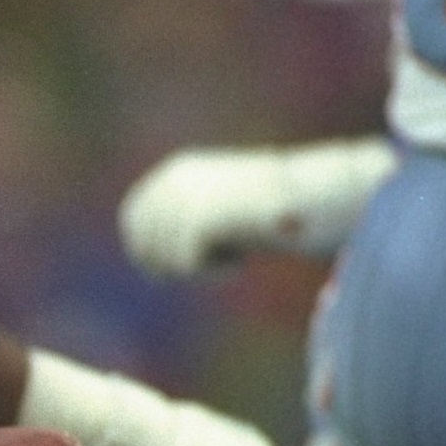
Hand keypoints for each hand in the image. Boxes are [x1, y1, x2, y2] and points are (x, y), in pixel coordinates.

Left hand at [118, 149, 295, 275]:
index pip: (133, 215)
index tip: (159, 273)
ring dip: (200, 267)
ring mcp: (184, 199)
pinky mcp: (197, 220)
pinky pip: (188, 267)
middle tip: (206, 269)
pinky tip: (240, 259)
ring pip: (166, 259)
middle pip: (143, 242)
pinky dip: (215, 272)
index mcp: (175, 172)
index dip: (142, 248)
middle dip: (168, 264)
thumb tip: (150, 262)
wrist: (311, 198)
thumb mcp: (223, 206)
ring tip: (236, 253)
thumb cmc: (273, 206)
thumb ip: (188, 223)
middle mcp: (173, 182)